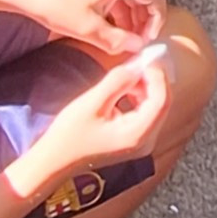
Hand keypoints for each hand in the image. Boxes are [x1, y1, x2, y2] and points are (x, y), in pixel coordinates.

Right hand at [17, 48, 174, 187]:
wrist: (54, 160)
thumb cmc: (69, 134)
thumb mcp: (92, 102)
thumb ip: (117, 81)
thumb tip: (137, 65)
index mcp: (137, 134)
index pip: (162, 100)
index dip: (157, 75)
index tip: (146, 57)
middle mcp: (145, 141)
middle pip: (161, 103)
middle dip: (152, 79)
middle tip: (137, 61)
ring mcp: (140, 141)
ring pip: (154, 106)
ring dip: (145, 86)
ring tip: (127, 73)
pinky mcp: (133, 138)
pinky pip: (145, 112)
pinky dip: (139, 96)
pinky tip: (124, 88)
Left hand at [18, 0, 167, 59]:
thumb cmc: (52, 4)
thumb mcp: (87, 29)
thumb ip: (117, 40)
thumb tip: (137, 47)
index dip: (156, 22)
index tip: (146, 41)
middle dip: (147, 19)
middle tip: (137, 41)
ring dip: (134, 14)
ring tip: (124, 37)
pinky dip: (121, 6)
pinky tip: (111, 24)